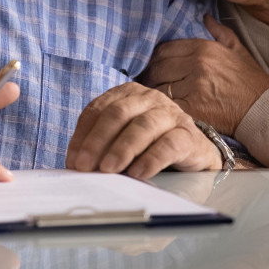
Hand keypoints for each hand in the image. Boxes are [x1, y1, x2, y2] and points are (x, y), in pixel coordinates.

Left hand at [65, 82, 221, 178]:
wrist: (194, 150)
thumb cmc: (151, 144)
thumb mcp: (123, 139)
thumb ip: (102, 146)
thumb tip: (76, 166)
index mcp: (127, 94)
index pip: (97, 110)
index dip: (83, 135)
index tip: (73, 160)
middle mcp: (148, 98)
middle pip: (117, 114)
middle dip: (98, 141)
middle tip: (86, 166)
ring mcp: (170, 114)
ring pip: (142, 126)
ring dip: (122, 149)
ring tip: (108, 169)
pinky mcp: (188, 135)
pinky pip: (169, 144)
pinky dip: (151, 159)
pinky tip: (138, 173)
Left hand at [138, 14, 268, 133]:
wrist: (264, 110)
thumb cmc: (251, 80)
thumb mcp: (238, 49)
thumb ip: (219, 31)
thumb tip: (204, 17)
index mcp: (204, 48)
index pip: (164, 49)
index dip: (154, 58)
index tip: (151, 65)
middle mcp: (196, 65)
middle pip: (157, 68)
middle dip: (150, 75)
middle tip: (147, 81)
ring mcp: (194, 88)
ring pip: (159, 87)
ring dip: (154, 92)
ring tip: (151, 95)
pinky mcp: (193, 109)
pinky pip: (167, 105)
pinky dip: (163, 107)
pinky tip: (162, 108)